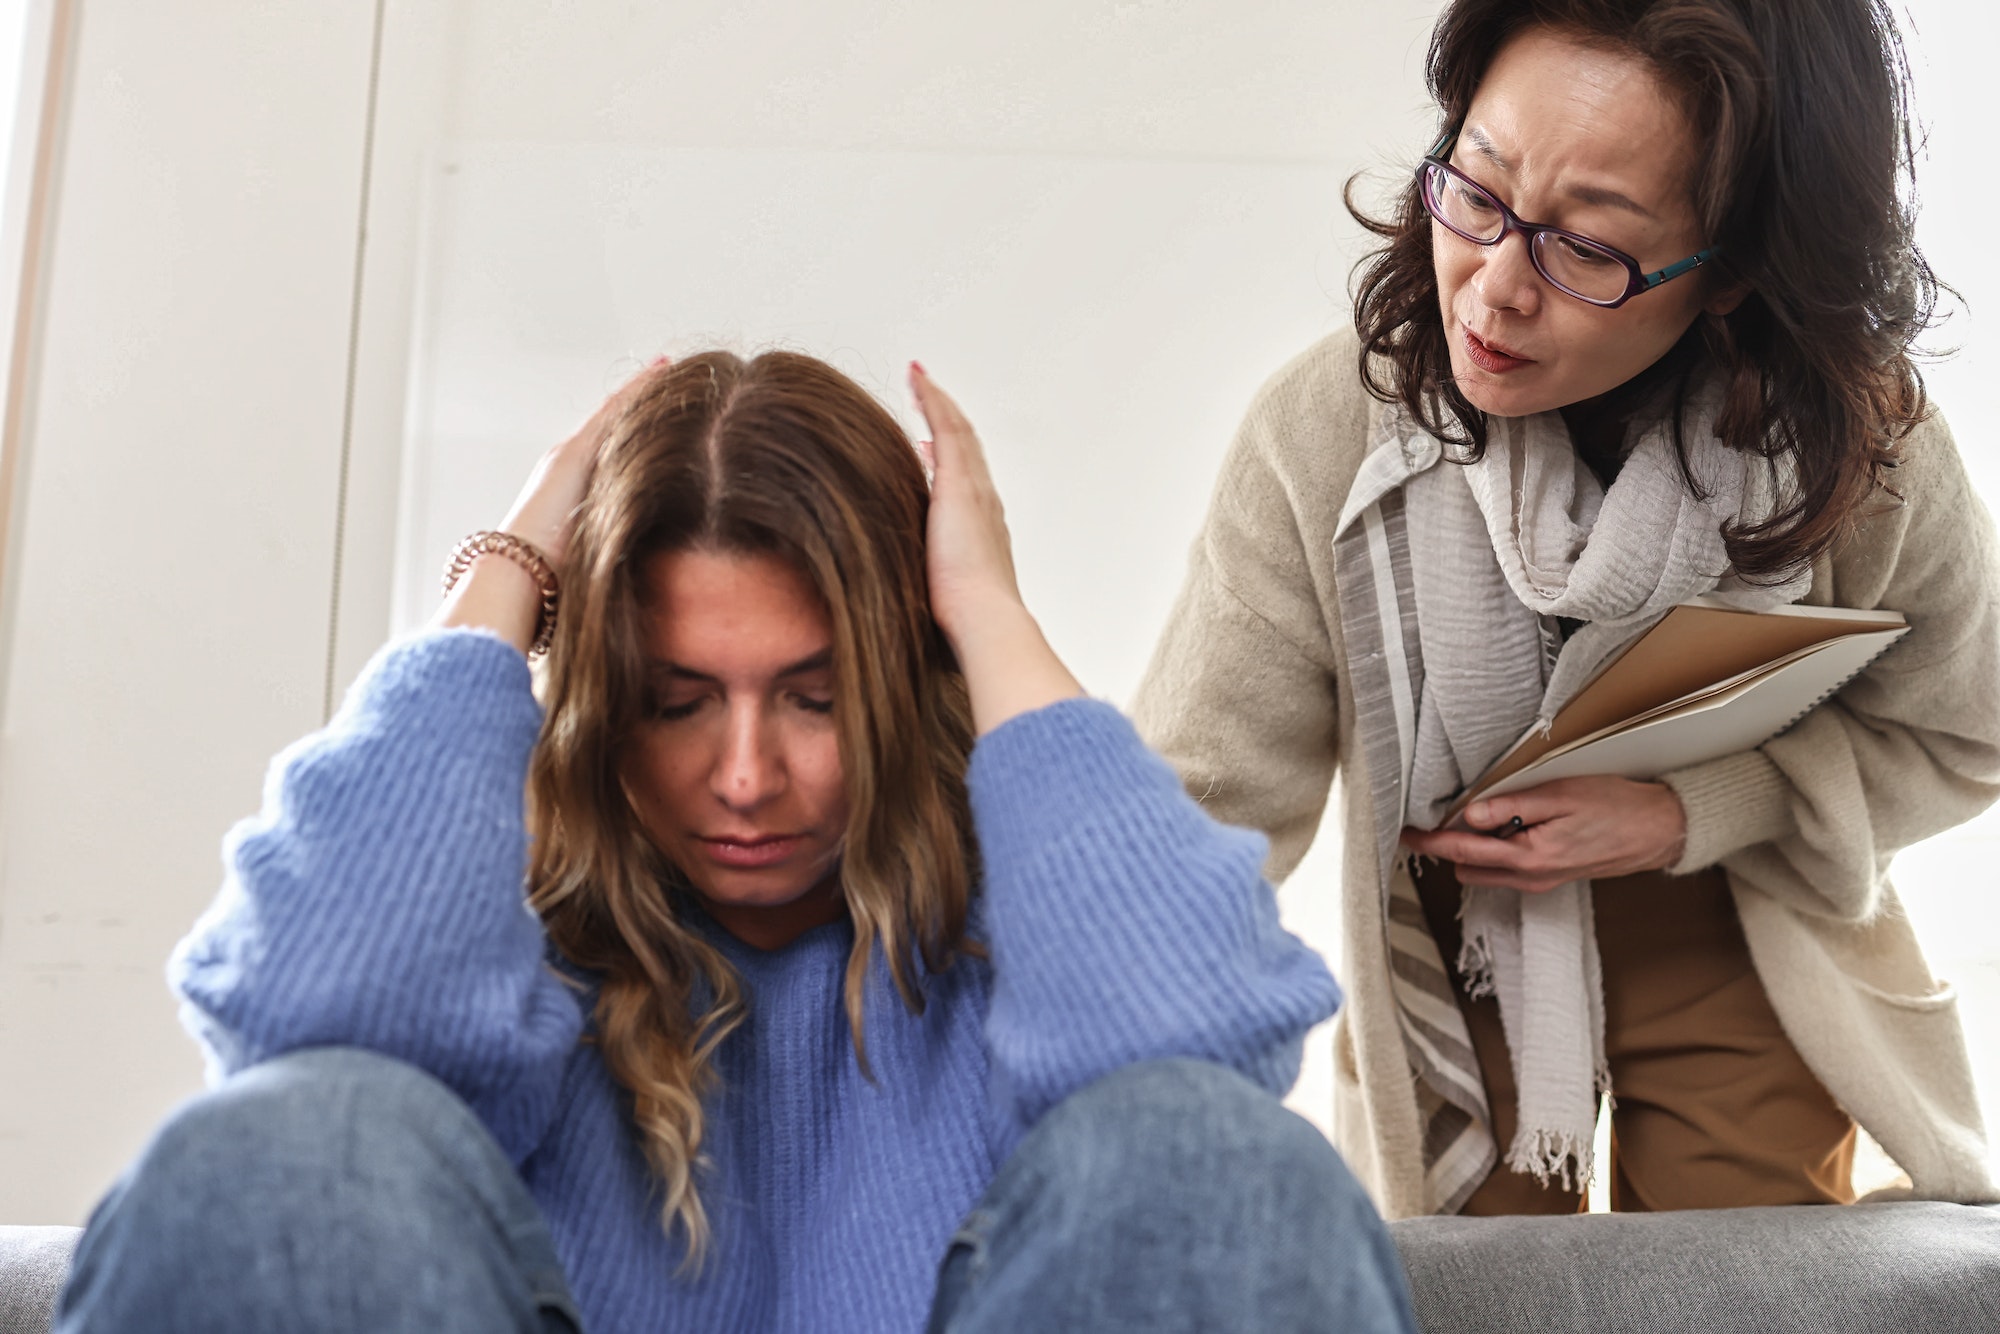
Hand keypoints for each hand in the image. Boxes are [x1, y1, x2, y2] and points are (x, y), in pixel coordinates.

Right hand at [435, 357, 666, 651]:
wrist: (512, 588)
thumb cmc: (548, 599)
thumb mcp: (591, 578)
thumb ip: (611, 572)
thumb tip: (648, 603)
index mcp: (573, 501)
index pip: (608, 464)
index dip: (635, 444)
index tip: (665, 430)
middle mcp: (566, 474)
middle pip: (611, 433)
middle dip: (639, 410)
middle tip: (675, 381)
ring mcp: (567, 462)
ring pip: (612, 417)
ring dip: (642, 394)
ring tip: (673, 369)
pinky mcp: (571, 456)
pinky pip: (612, 412)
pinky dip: (636, 390)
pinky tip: (663, 369)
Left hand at [907, 362, 1080, 732]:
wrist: (983, 624)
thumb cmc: (964, 634)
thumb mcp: (943, 614)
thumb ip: (935, 612)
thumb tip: (909, 637)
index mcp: (980, 539)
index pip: (964, 494)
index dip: (951, 471)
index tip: (931, 455)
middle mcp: (985, 508)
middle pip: (966, 458)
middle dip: (950, 430)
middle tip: (932, 406)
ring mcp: (975, 493)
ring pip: (959, 436)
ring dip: (942, 408)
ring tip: (924, 383)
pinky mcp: (960, 483)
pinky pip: (947, 426)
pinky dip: (934, 400)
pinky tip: (918, 378)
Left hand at [1400, 777, 1687, 892]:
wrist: (1659, 832)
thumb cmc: (1616, 807)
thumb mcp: (1560, 795)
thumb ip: (1511, 806)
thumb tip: (1469, 815)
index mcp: (1530, 858)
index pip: (1463, 852)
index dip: (1430, 842)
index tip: (1406, 834)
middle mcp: (1530, 877)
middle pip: (1468, 865)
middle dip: (1451, 844)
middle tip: (1445, 811)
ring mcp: (1540, 881)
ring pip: (1486, 869)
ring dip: (1474, 847)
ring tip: (1485, 813)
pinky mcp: (1549, 877)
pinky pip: (1507, 868)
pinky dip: (1496, 850)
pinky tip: (1508, 824)